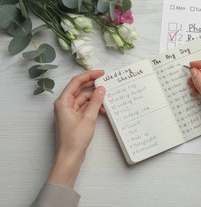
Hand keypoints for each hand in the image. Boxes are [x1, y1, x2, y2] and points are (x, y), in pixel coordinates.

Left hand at [48, 70, 105, 187]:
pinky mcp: (74, 119)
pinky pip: (85, 108)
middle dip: (92, 85)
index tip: (101, 73)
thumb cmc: (75, 138)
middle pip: (79, 89)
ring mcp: (69, 112)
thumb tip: (101, 88)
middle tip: (106, 81)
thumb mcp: (89, 117)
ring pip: (84, 99)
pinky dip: (94, 107)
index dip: (89, 75)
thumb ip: (96, 101)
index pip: (76, 82)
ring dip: (95, 99)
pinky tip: (103, 110)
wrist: (70, 157)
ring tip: (107, 99)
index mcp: (63, 102)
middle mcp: (64, 105)